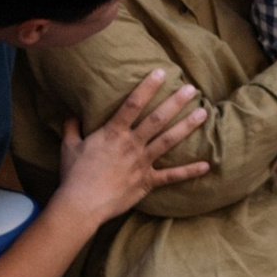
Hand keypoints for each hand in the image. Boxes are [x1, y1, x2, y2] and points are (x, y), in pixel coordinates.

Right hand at [55, 70, 208, 227]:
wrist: (81, 205)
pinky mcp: (147, 182)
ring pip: (169, 141)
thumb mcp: (69, 146)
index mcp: (113, 133)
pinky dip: (189, 171)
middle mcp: (131, 144)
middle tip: (192, 89)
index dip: (147, 87)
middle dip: (175, 102)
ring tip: (203, 113)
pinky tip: (206, 165)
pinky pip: (171, 176)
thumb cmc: (74, 175)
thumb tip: (72, 114)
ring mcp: (142, 163)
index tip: (160, 72)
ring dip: (187, 127)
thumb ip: (72, 127)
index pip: (133, 104)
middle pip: (157, 119)